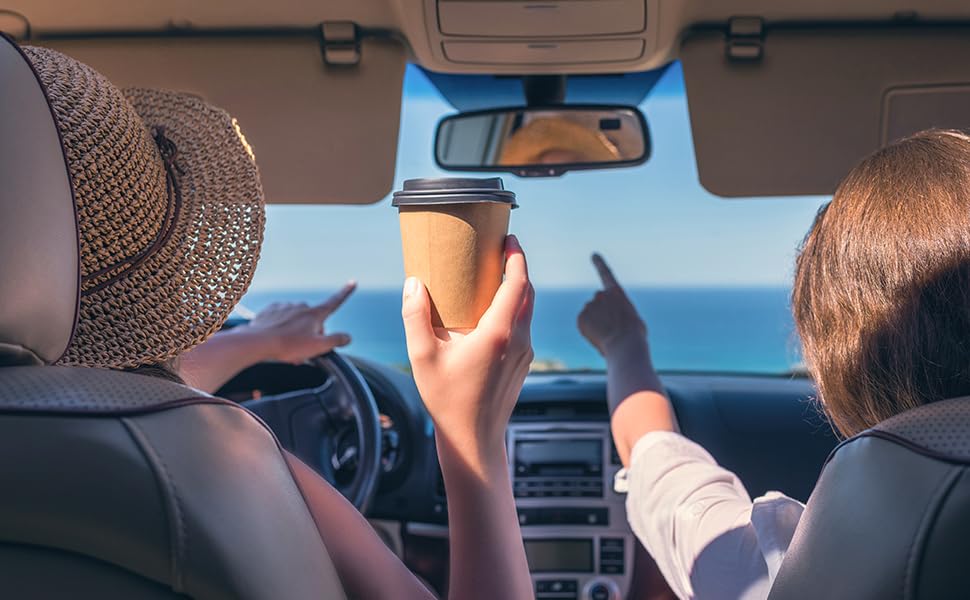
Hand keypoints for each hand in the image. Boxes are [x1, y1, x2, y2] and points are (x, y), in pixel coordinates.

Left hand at [240, 281, 356, 363]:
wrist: (257, 342)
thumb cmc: (288, 346)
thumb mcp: (318, 347)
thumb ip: (336, 341)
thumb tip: (348, 337)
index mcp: (314, 314)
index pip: (335, 301)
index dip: (346, 292)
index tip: (353, 282)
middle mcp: (301, 306)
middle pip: (313, 319)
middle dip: (311, 333)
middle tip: (303, 349)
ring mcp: (285, 307)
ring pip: (296, 320)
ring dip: (295, 332)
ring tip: (287, 347)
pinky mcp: (270, 310)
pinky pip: (280, 318)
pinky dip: (280, 328)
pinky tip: (276, 338)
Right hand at [402, 236, 534, 467]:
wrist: (474, 439)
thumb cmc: (447, 400)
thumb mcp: (422, 356)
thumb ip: (416, 316)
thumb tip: (413, 283)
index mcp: (498, 333)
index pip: (518, 283)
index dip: (517, 257)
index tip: (510, 239)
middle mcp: (518, 340)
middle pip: (527, 293)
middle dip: (517, 268)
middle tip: (500, 250)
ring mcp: (525, 353)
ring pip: (527, 311)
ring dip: (515, 290)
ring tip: (493, 277)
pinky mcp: (523, 364)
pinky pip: (523, 327)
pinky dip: (513, 310)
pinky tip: (491, 312)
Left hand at [578, 253, 646, 356]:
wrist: (624, 345)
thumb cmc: (634, 335)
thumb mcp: (633, 319)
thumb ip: (621, 312)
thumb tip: (614, 320)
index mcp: (617, 293)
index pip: (607, 274)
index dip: (600, 264)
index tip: (594, 255)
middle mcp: (601, 295)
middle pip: (598, 301)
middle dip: (602, 310)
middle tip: (611, 326)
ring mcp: (590, 305)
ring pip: (591, 312)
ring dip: (596, 321)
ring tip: (607, 334)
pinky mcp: (581, 317)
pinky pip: (583, 322)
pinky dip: (589, 329)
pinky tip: (599, 336)